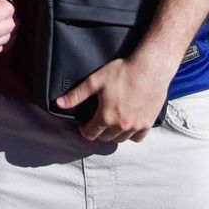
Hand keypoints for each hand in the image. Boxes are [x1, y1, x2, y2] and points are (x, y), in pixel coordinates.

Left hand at [56, 54, 171, 142]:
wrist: (150, 69)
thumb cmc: (123, 72)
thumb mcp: (96, 80)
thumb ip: (77, 95)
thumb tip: (59, 103)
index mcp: (106, 116)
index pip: (90, 134)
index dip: (84, 129)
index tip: (85, 124)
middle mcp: (121, 125)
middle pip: (105, 138)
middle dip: (99, 131)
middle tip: (98, 120)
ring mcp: (136, 126)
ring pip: (120, 139)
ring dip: (114, 134)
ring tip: (112, 122)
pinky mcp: (148, 123)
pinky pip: (137, 138)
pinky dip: (131, 134)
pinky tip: (128, 124)